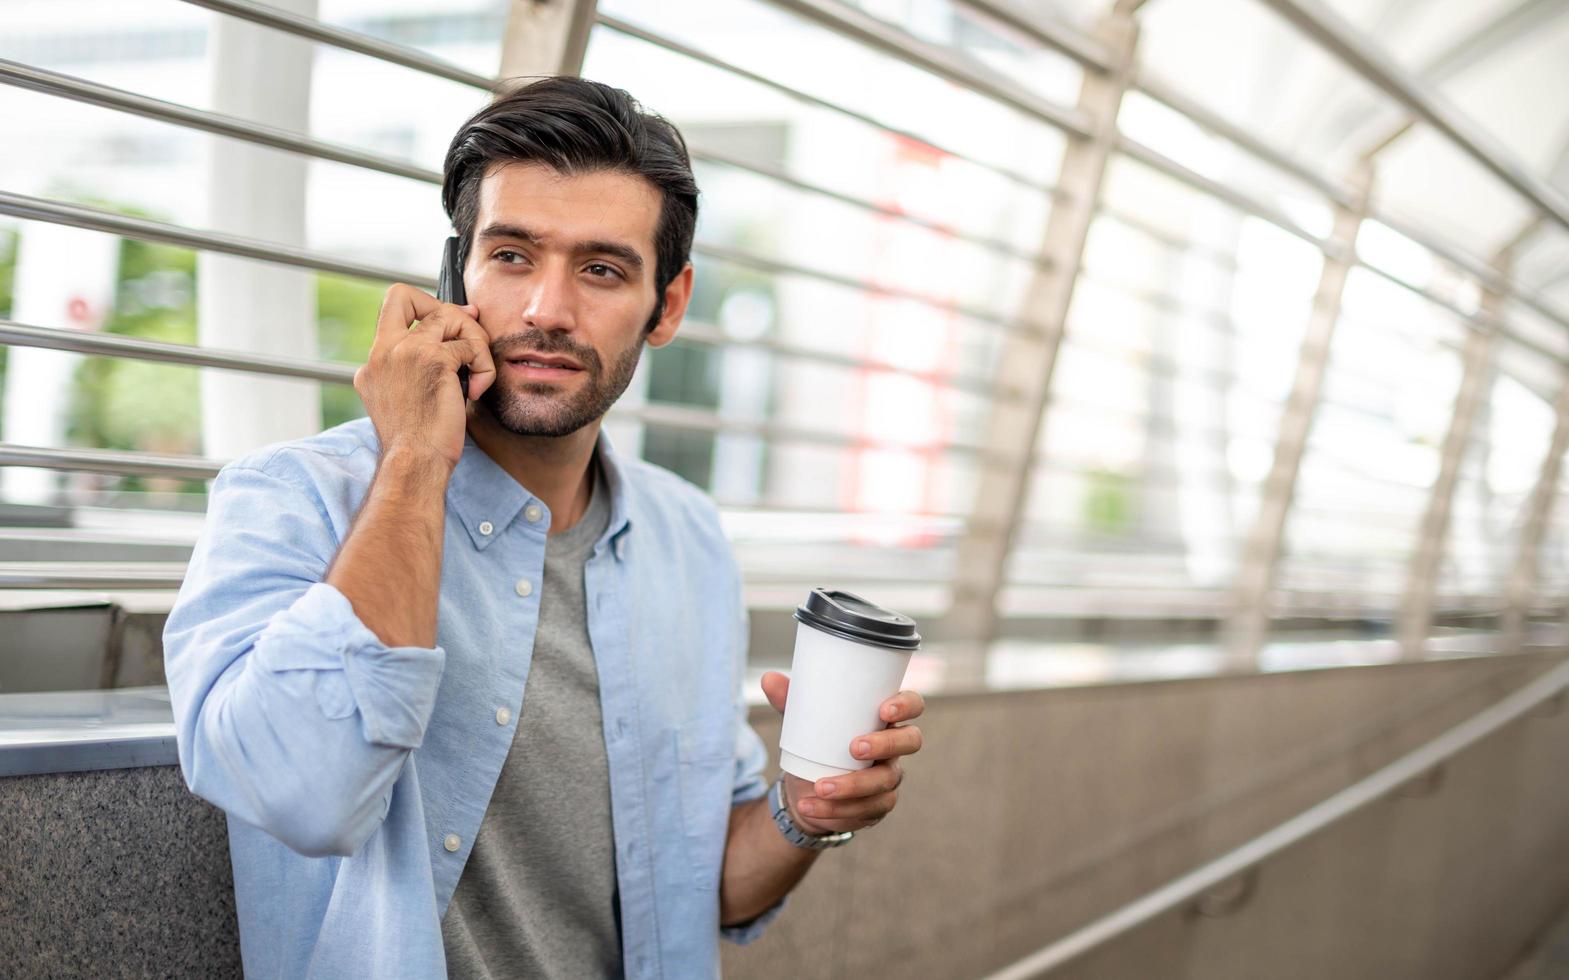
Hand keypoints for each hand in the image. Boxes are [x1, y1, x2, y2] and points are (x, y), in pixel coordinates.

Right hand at [354, 284, 497, 471]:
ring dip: (474, 341)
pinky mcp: (434, 360)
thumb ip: (412, 369)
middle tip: (469, 339)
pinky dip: (484, 368)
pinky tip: (474, 392)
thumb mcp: (404, 399)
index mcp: (374, 362)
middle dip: (441, 308)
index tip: (447, 325)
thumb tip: (450, 338)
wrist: (415, 462)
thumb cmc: (418, 440)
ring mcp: (407, 351)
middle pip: (406, 294)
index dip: (421, 308)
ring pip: (449, 316)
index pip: (389, 309)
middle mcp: (383, 350)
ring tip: (476, 373)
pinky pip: (472, 347)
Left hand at [760, 671, 924, 836]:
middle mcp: (894, 747)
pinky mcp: (877, 806)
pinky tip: (811, 806)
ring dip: (852, 786)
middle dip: (884, 745)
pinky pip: (865, 811)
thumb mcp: (801, 721)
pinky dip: (836, 811)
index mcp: (883, 718)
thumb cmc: (814, 742)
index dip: (906, 706)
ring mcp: (889, 778)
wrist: (805, 787)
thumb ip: (789, 701)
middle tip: (853, 748)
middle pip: (910, 742)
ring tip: (819, 787)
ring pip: (885, 783)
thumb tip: (768, 680)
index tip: (884, 711)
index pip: (912, 704)